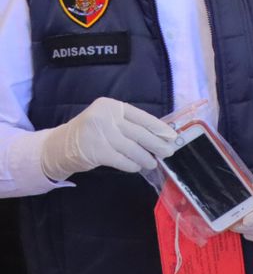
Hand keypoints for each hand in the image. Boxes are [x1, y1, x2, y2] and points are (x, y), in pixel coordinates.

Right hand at [39, 96, 179, 179]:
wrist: (59, 146)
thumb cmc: (91, 133)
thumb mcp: (109, 121)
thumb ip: (130, 125)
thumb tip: (161, 135)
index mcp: (112, 106)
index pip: (142, 117)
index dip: (159, 128)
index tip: (172, 137)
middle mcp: (105, 117)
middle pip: (139, 133)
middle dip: (157, 144)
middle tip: (168, 152)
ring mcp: (100, 134)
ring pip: (132, 148)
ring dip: (145, 157)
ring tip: (152, 163)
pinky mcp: (96, 151)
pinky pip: (121, 160)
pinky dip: (132, 164)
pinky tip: (137, 167)